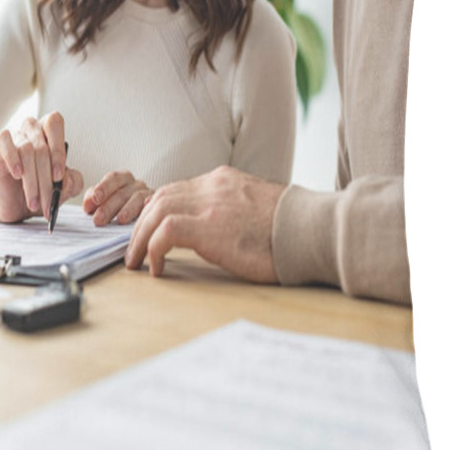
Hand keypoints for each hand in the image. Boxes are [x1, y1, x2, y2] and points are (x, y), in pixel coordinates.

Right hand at [0, 112, 82, 222]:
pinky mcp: (1, 147)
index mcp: (51, 133)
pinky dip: (13, 160)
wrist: (17, 203)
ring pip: (26, 151)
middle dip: (46, 178)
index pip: (54, 123)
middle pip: (42, 147)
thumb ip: (73, 183)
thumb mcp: (65, 190)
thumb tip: (66, 178)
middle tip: (48, 199)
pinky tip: (18, 175)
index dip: (57, 150)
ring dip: (32, 182)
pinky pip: (5, 144)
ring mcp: (16, 136)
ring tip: (34, 202)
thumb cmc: (42, 190)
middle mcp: (33, 130)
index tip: (58, 176)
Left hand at [83, 171, 152, 225]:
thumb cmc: (119, 209)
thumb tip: (88, 204)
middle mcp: (136, 184)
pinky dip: (147, 208)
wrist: (147, 217)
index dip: (103, 187)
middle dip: (109, 206)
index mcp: (123, 179)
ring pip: (137, 198)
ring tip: (120, 220)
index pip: (113, 178)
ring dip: (127, 209)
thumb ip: (94, 199)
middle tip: (98, 219)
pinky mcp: (158, 206)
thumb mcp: (105, 202)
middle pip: (122, 191)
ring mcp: (148, 194)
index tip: (94, 199)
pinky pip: (153, 206)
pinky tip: (142, 216)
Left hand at [124, 166, 284, 282]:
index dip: (156, 212)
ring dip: (140, 239)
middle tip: (134, 251)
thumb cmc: (294, 230)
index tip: (148, 234)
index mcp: (223, 180)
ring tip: (137, 263)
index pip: (176, 190)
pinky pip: (164, 232)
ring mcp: (210, 203)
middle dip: (141, 225)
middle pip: (159, 197)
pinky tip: (157, 269)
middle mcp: (213, 185)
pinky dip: (153, 249)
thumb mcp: (257, 210)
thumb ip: (233, 212)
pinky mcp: (209, 225)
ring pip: (155, 211)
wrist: (314, 231)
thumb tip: (220, 232)